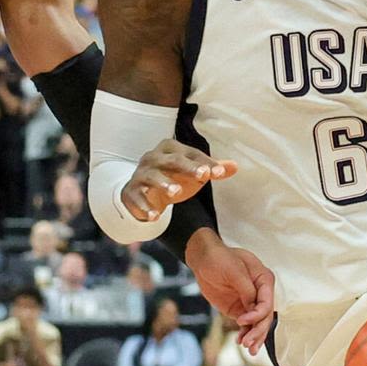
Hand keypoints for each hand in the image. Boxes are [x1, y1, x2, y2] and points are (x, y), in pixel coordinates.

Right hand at [121, 139, 237, 220]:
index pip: (190, 154)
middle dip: (188, 167)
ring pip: (152, 176)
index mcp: (170, 148)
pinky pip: (137, 196)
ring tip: (176, 193)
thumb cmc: (173, 177)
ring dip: (164, 184)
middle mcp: (153, 157)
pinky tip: (155, 217)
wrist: (142, 190)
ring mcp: (140, 173)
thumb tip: (235, 166)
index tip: (220, 172)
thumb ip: (213, 169)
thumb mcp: (193, 173)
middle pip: (172, 161)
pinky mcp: (131, 191)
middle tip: (203, 175)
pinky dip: (145, 206)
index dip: (206, 162)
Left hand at [186, 230, 274, 354]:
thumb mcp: (233, 270)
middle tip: (248, 343)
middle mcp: (260, 292)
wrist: (203, 259)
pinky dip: (245, 333)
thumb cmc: (219, 258)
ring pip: (258, 323)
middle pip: (265, 316)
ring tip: (248, 349)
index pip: (267, 302)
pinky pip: (246, 324)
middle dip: (258, 331)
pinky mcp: (240, 308)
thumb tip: (253, 307)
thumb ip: (245, 288)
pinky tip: (240, 341)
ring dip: (254, 336)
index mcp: (263, 279)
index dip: (257, 315)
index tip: (242, 320)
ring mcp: (250, 301)